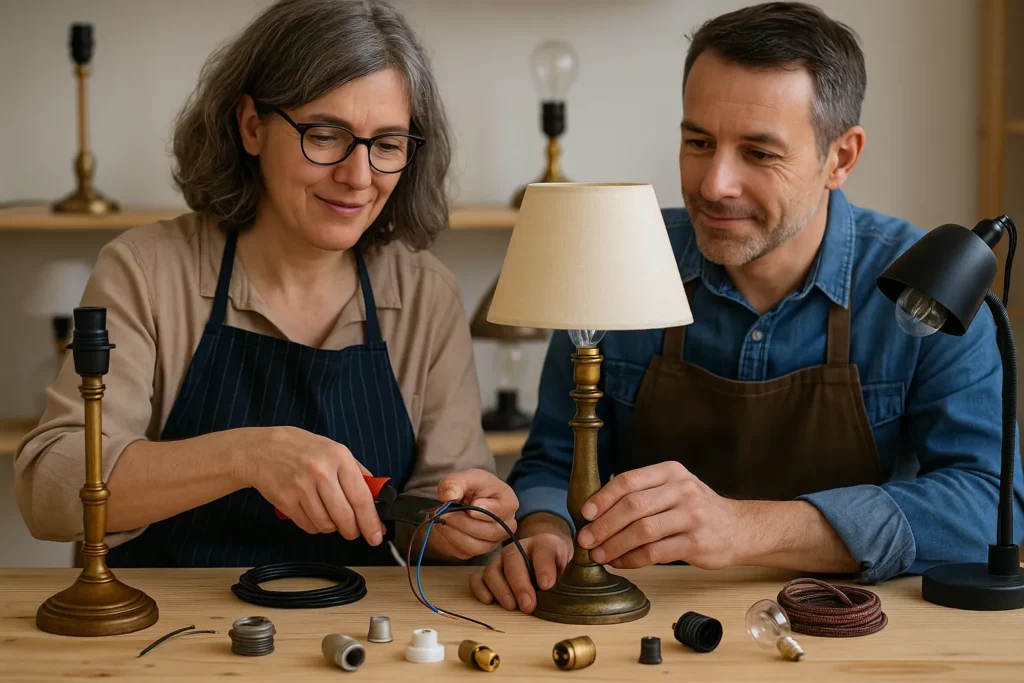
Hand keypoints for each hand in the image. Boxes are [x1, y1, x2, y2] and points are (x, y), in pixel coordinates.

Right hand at [236, 426, 384, 544]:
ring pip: (326, 524)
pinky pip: (309, 526)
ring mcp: (302, 487)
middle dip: (353, 530)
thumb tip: (375, 496)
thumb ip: (357, 472)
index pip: (361, 498)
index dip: (370, 522)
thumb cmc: (301, 449)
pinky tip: (314, 513)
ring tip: (330, 516)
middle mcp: (321, 472)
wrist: (262, 449)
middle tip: (354, 531)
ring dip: (332, 527)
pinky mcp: (286, 501)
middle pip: (345, 516)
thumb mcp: (334, 449)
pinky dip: (315, 526)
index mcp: (339, 457)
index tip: (376, 535)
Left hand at [426, 469, 519, 559]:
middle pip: (489, 531)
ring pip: (477, 545)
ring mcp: (494, 540)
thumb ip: (456, 483)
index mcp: (508, 502)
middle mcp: (506, 525)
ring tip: (442, 517)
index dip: (484, 510)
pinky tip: (445, 526)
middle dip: (463, 522)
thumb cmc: (470, 487)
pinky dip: (451, 539)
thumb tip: (449, 495)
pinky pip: (466, 551)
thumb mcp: (462, 478)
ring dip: (455, 531)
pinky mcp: (479, 550)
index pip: (502, 511)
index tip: (469, 506)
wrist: (460, 503)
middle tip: (444, 512)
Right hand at [470, 512, 573, 612]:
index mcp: (543, 544)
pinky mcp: (490, 572)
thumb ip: (569, 577)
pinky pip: (478, 578)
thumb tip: (564, 592)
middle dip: (520, 584)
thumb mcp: (570, 568)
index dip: (544, 567)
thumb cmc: (557, 566)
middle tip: (528, 605)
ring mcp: (501, 559)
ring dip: (501, 589)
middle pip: (514, 559)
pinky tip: (489, 601)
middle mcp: (519, 548)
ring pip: (493, 569)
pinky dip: (480, 589)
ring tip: (511, 606)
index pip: (543, 551)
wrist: (546, 557)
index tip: (547, 585)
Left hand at [576, 461, 743, 569]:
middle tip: (586, 539)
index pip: (629, 481)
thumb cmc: (696, 509)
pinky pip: (655, 552)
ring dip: (615, 545)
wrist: (739, 528)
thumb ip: (643, 493)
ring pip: (642, 531)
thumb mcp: (674, 487)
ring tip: (599, 554)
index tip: (585, 513)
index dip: (603, 497)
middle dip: (604, 525)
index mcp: (670, 472)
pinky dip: (632, 559)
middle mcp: (682, 490)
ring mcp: (691, 516)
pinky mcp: (696, 543)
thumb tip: (596, 511)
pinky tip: (621, 563)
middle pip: (633, 506)